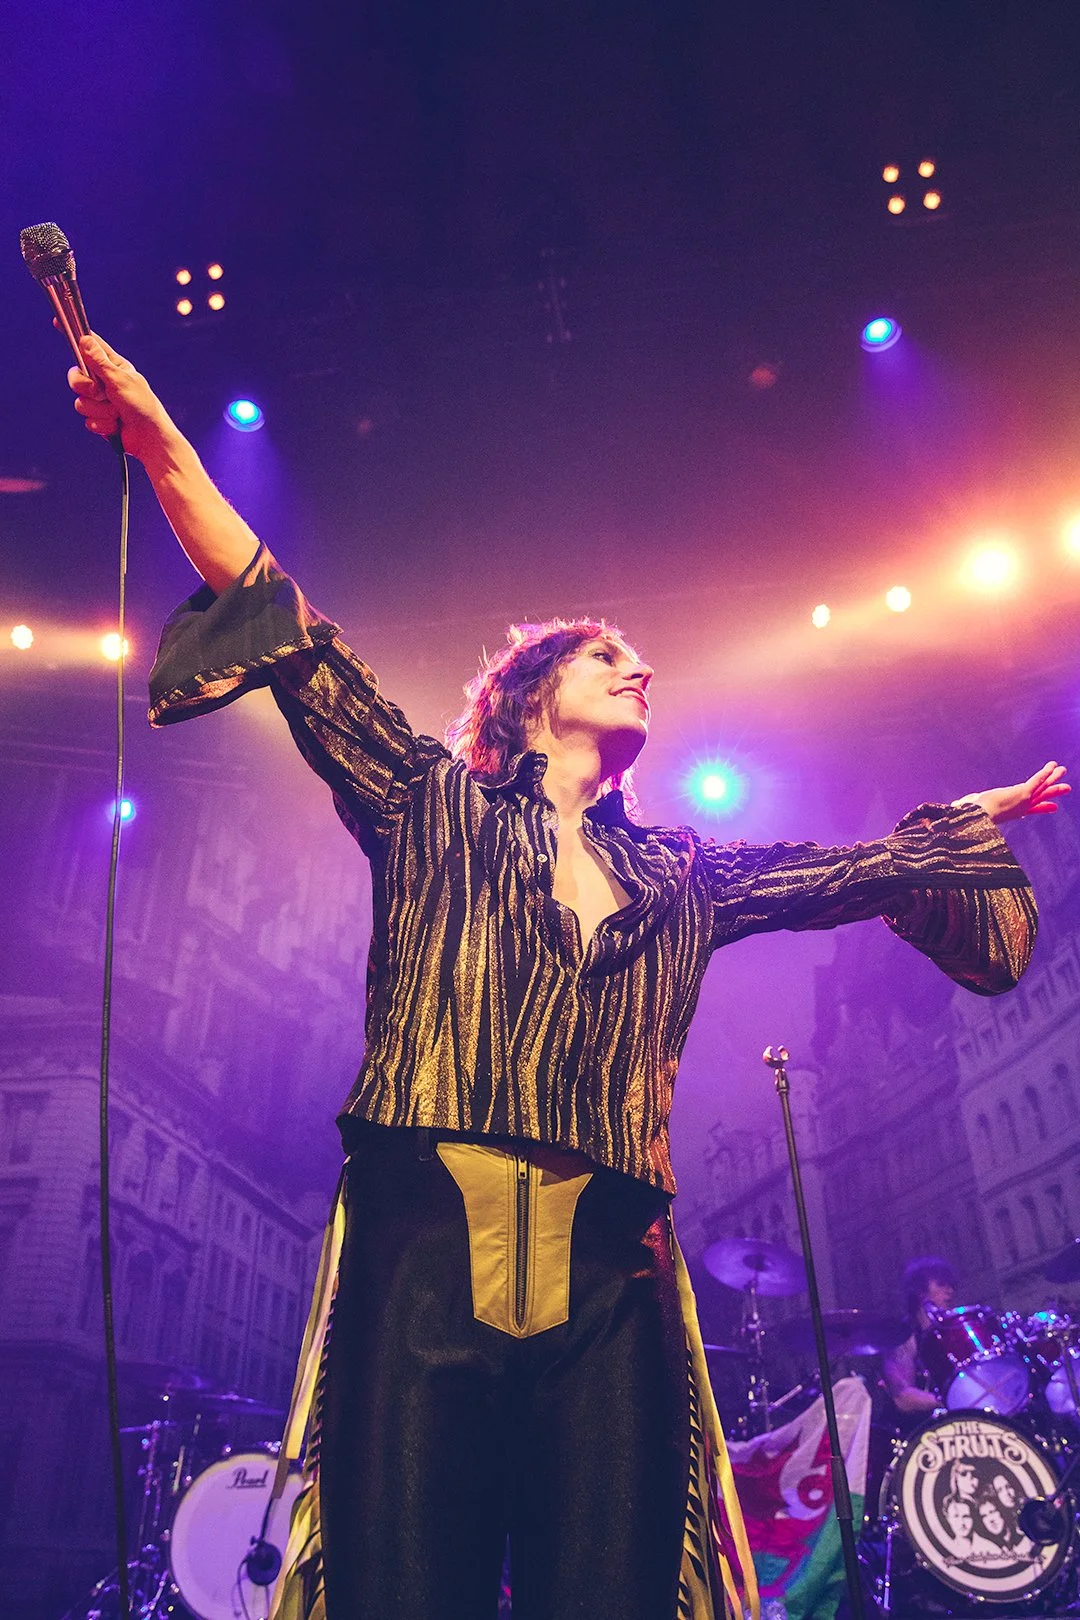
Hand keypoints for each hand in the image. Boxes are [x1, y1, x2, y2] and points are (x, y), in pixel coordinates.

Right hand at [67, 332, 178, 465]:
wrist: (150, 439)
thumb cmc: (142, 406)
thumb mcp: (120, 380)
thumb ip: (100, 363)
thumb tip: (85, 340)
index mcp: (113, 367)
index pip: (91, 347)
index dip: (76, 337)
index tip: (57, 322)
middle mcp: (104, 382)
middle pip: (76, 377)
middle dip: (86, 388)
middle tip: (100, 393)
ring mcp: (101, 402)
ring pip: (81, 403)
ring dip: (100, 411)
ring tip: (117, 414)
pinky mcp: (99, 420)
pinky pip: (87, 420)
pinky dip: (102, 425)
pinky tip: (116, 427)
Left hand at [954, 761, 1069, 824]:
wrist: (976, 819)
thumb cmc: (970, 817)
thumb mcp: (970, 807)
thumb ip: (965, 804)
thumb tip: (952, 804)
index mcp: (1011, 813)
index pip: (1031, 809)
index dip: (1042, 807)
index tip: (1053, 807)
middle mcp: (1020, 808)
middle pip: (1041, 798)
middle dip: (1053, 792)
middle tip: (1066, 788)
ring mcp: (1023, 801)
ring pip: (1042, 787)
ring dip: (1053, 778)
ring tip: (1063, 770)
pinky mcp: (1023, 794)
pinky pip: (1037, 781)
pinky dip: (1046, 773)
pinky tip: (1054, 765)